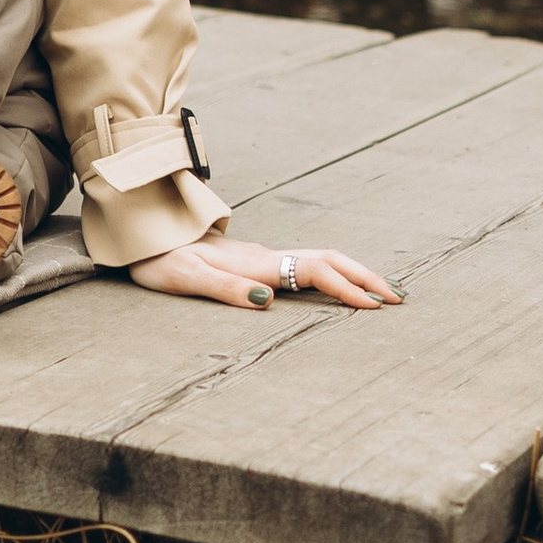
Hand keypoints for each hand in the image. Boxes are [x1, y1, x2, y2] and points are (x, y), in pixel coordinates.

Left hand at [129, 234, 400, 312]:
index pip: (313, 273)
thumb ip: (223, 288)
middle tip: (400, 299)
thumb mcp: (183, 277)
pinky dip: (335, 274)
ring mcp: (262, 256)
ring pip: (320, 259)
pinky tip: (342, 286)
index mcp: (254, 263)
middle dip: (366, 277)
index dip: (346, 288)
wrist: (142, 235)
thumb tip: (267, 302)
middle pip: (328, 260)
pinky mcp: (256, 261)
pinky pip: (306, 265)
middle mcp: (264, 256)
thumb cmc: (158, 260)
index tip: (375, 308)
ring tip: (383, 293)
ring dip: (354, 273)